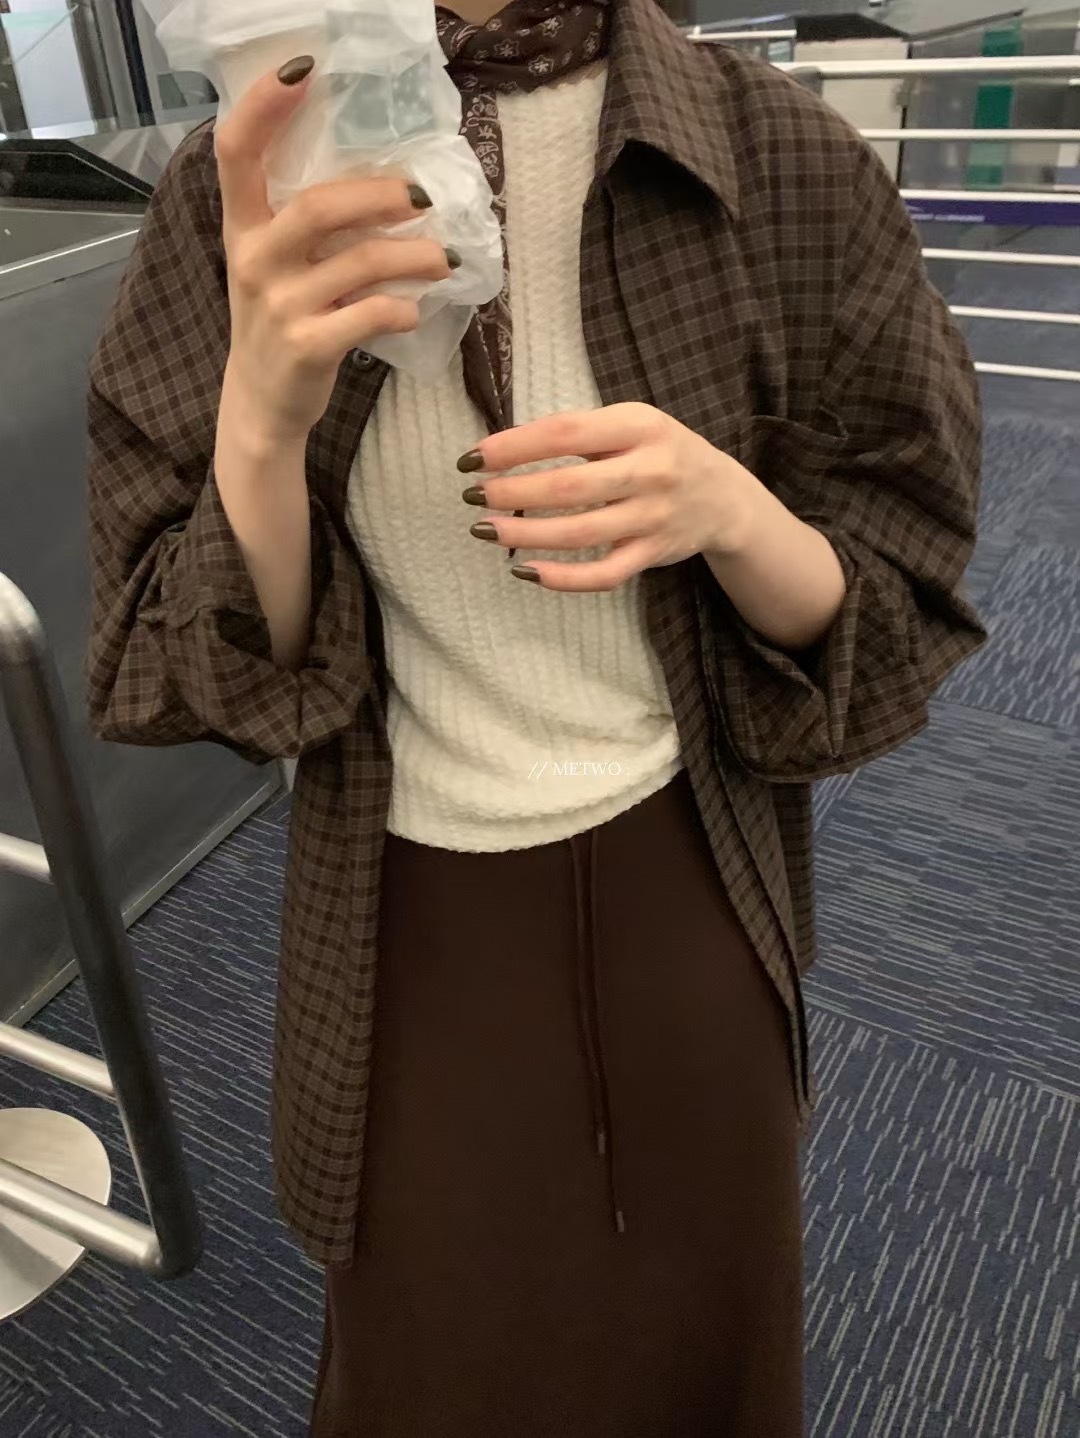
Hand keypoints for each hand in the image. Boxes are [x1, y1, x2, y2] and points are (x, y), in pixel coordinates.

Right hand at [214, 55, 454, 448]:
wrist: (262, 405)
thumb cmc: (280, 323)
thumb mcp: (275, 266)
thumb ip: (305, 224)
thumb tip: (382, 179)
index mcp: (243, 228)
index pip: (236, 152)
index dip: (264, 106)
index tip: (303, 69)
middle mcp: (254, 260)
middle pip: (317, 207)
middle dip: (380, 196)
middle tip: (424, 197)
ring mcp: (279, 306)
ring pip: (359, 264)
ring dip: (413, 256)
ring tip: (443, 257)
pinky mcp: (306, 347)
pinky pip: (367, 315)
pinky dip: (400, 308)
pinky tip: (414, 309)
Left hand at [458, 404, 761, 591]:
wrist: (723, 496)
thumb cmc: (659, 453)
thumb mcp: (631, 424)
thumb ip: (580, 433)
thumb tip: (503, 451)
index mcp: (640, 425)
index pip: (566, 432)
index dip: (514, 446)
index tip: (474, 457)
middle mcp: (651, 470)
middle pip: (570, 487)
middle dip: (512, 492)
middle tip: (472, 495)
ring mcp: (653, 517)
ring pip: (581, 533)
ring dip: (525, 534)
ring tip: (485, 530)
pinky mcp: (652, 555)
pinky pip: (604, 574)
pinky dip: (563, 579)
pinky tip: (527, 572)